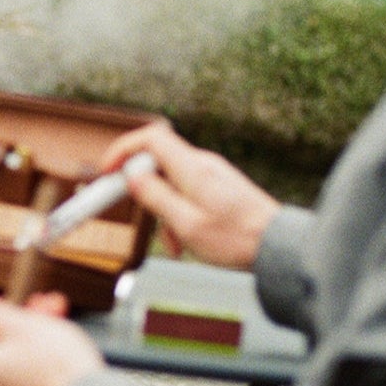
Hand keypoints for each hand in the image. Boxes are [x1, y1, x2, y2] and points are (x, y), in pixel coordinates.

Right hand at [98, 123, 279, 270]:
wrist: (277, 246)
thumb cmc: (237, 238)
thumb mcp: (186, 223)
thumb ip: (156, 197)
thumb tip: (132, 178)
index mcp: (192, 168)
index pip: (150, 138)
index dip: (123, 150)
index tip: (108, 171)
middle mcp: (202, 164)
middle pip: (157, 163)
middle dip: (143, 192)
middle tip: (138, 216)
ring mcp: (212, 175)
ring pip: (171, 183)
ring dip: (163, 211)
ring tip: (174, 243)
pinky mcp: (219, 187)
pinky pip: (187, 193)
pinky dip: (178, 214)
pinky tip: (187, 240)